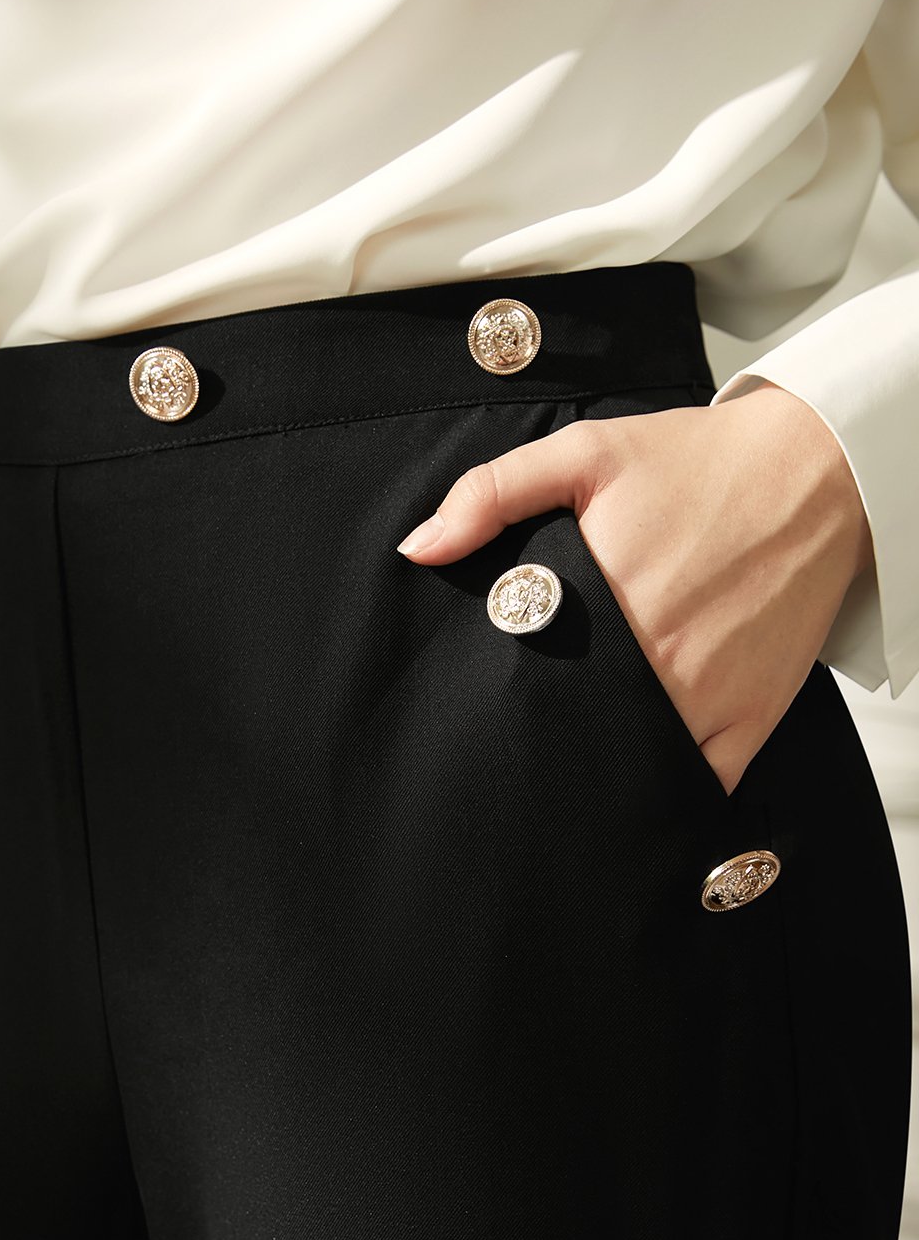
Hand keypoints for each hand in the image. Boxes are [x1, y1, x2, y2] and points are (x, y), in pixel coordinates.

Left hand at [395, 383, 873, 794]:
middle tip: (505, 737)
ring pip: (626, 765)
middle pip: (568, 729)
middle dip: (532, 736)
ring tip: (556, 763)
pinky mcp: (751, 718)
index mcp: (605, 599)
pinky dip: (660, 786)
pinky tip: (627, 779)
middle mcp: (656, 658)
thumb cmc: (697, 462)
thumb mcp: (586, 453)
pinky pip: (696, 782)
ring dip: (589, 767)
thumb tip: (418, 548)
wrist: (821, 471)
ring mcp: (707, 696)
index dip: (489, 698)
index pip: (521, 681)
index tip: (467, 704)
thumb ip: (492, 493)